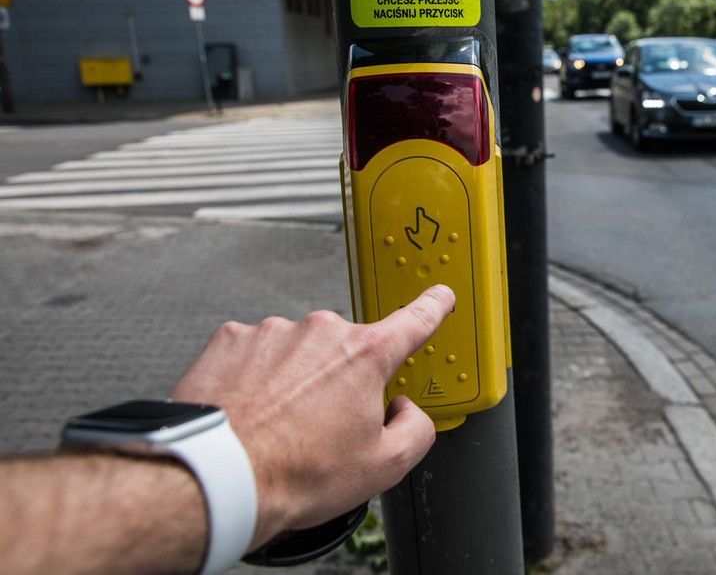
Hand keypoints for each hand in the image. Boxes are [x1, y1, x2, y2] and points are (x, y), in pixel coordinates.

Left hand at [170, 285, 452, 548]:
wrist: (217, 478)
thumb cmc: (293, 474)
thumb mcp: (384, 466)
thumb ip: (416, 429)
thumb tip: (406, 412)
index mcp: (365, 356)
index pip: (414, 321)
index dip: (432, 308)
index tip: (438, 297)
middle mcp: (320, 333)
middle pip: (346, 353)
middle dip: (341, 385)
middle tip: (323, 431)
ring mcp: (272, 332)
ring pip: (298, 356)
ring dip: (295, 385)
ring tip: (278, 430)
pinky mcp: (229, 341)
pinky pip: (256, 356)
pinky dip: (256, 382)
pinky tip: (252, 416)